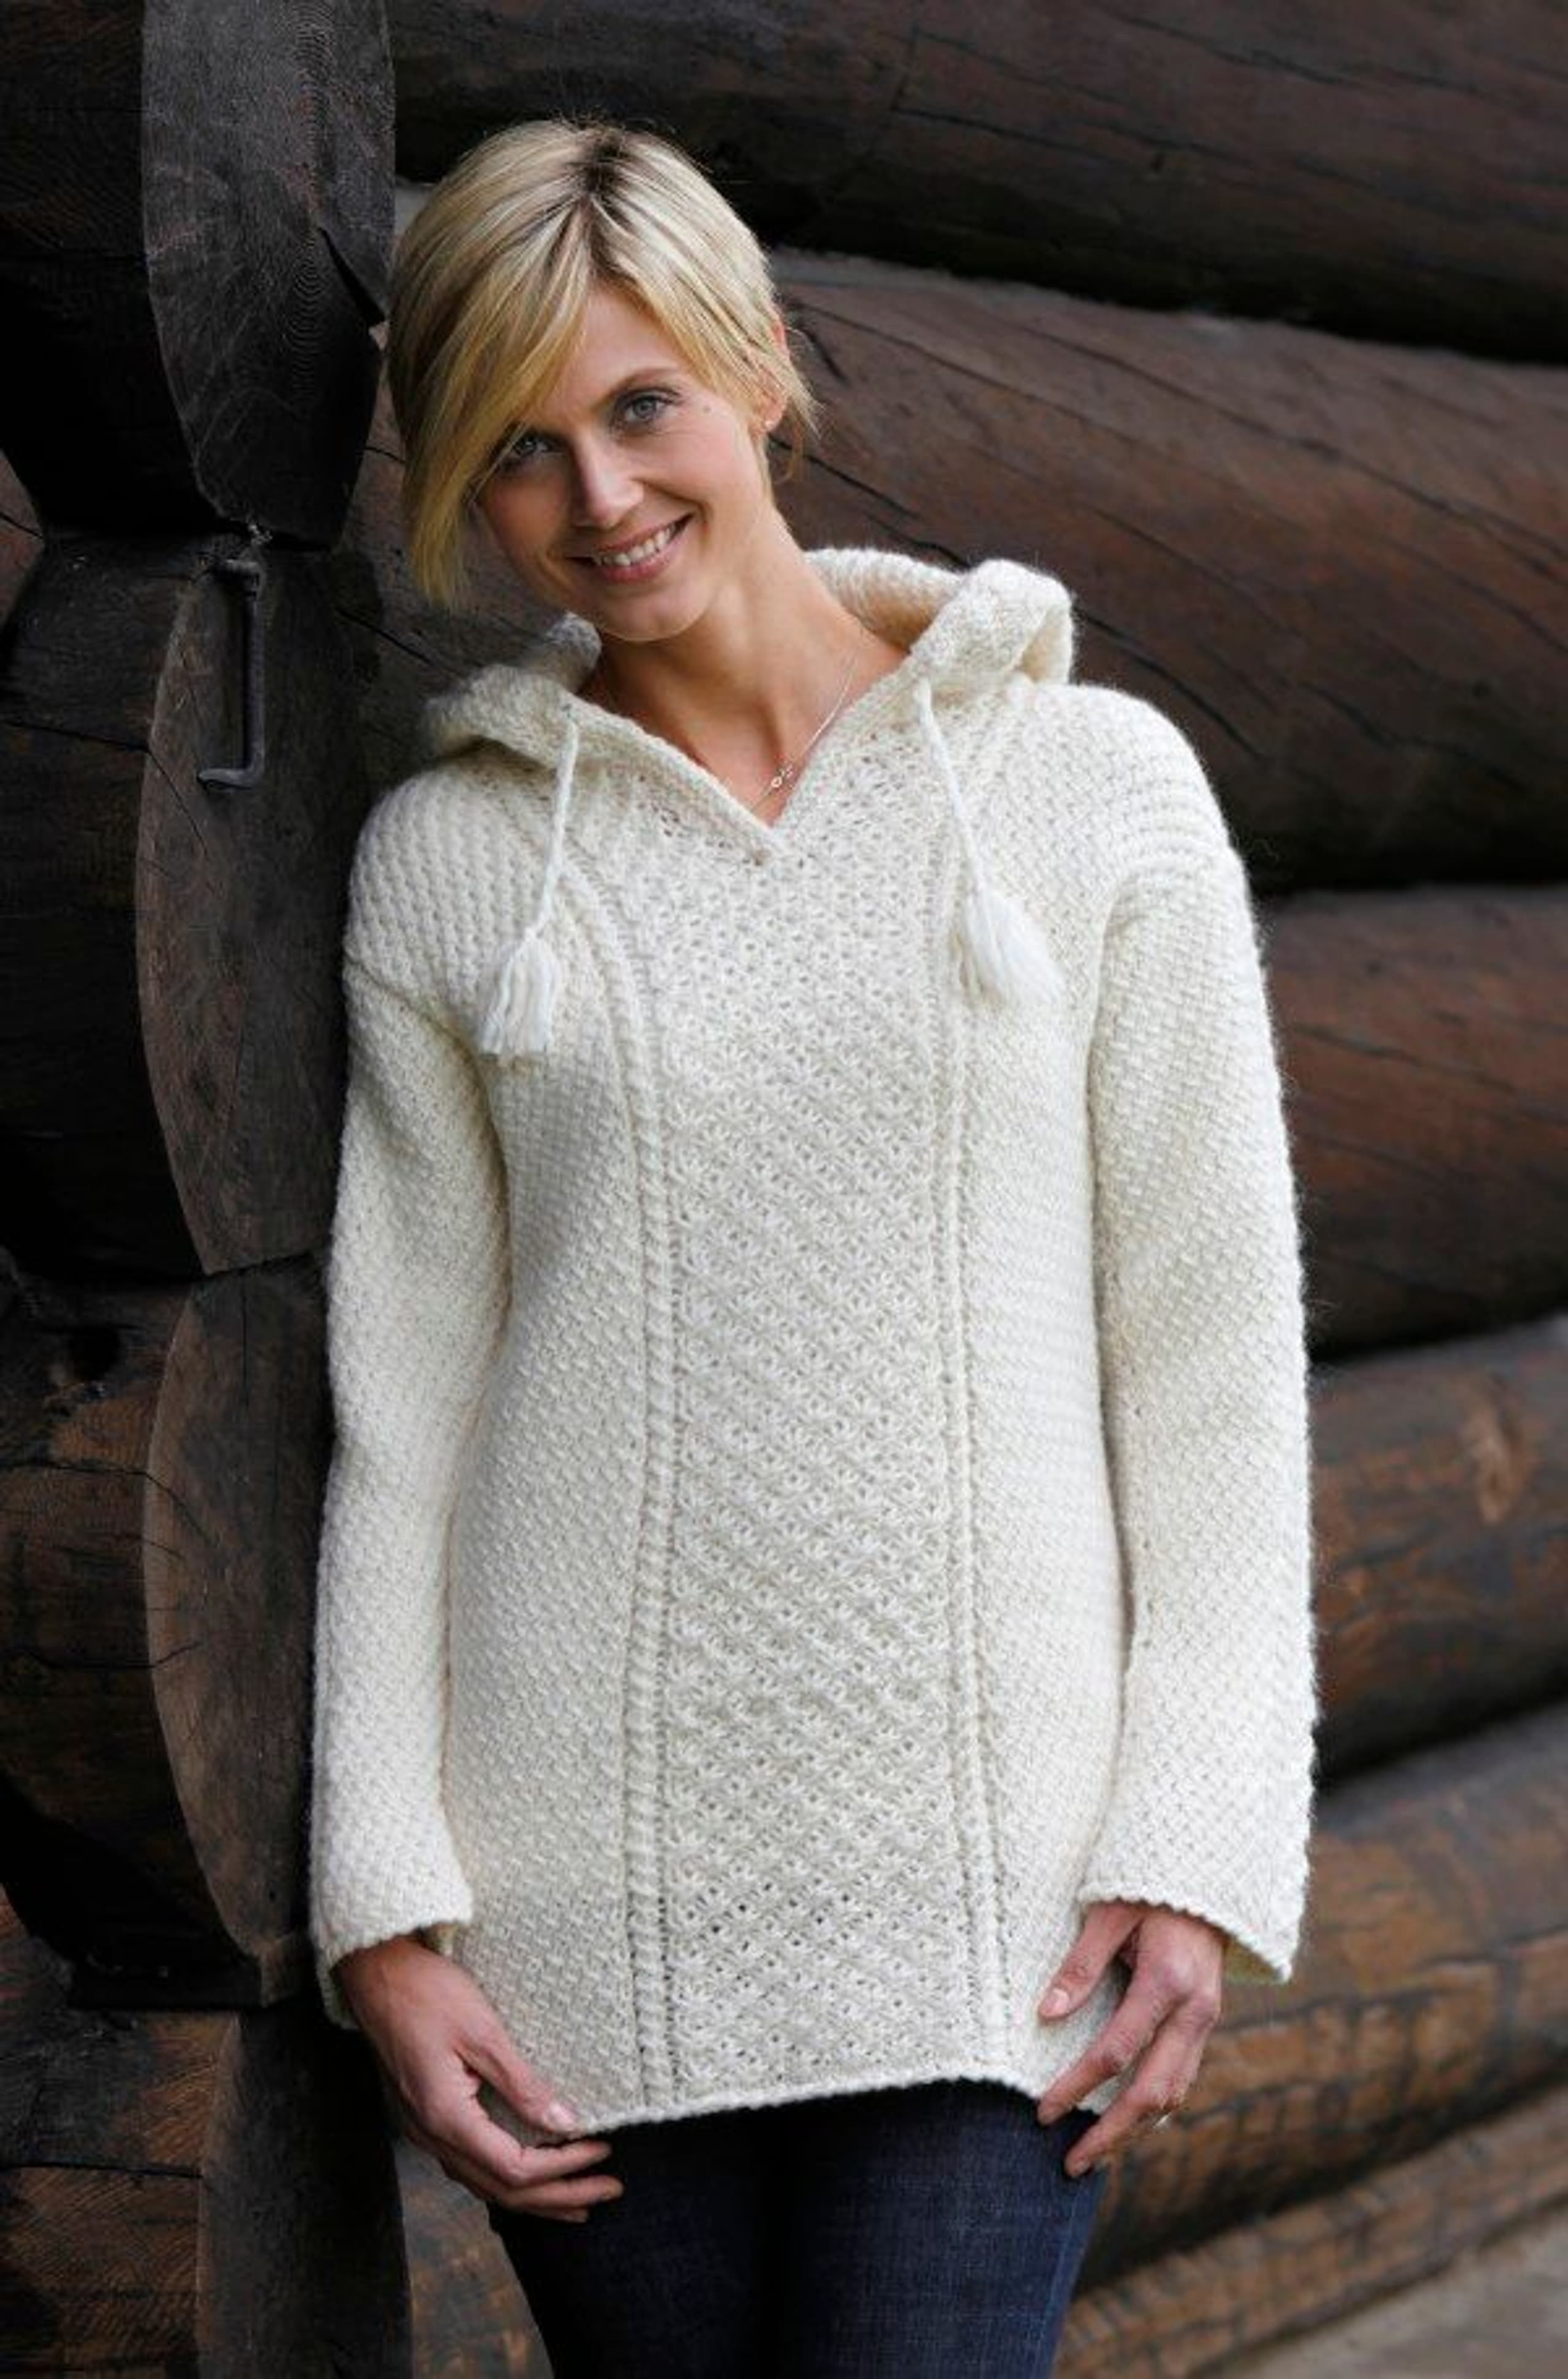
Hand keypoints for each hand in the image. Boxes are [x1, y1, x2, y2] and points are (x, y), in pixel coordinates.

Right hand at [334, 1936, 624, 2222]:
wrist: (376, 1974)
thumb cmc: (427, 1992)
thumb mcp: (483, 2032)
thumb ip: (522, 2084)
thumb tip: (566, 2123)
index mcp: (445, 2118)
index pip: (515, 2168)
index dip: (563, 2167)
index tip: (602, 2152)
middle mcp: (432, 2137)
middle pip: (502, 2190)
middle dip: (558, 2196)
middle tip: (608, 2190)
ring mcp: (425, 2132)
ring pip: (485, 2185)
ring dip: (534, 2197)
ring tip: (577, 2200)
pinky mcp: (426, 2118)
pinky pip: (471, 2166)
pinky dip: (507, 2179)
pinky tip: (529, 2178)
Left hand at [1033, 1900, 1224, 2175]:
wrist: (1208, 1877)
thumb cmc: (1148, 1886)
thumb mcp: (1109, 1913)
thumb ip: (1080, 1965)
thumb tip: (1046, 2015)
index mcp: (1168, 1982)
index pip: (1116, 2053)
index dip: (1077, 2086)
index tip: (1042, 2111)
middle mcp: (1194, 2012)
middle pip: (1152, 2093)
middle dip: (1111, 2134)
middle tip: (1070, 2165)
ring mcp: (1205, 2021)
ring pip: (1172, 2094)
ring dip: (1134, 2130)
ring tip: (1095, 2156)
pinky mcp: (1204, 2023)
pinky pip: (1180, 2077)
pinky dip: (1154, 2107)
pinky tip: (1126, 2121)